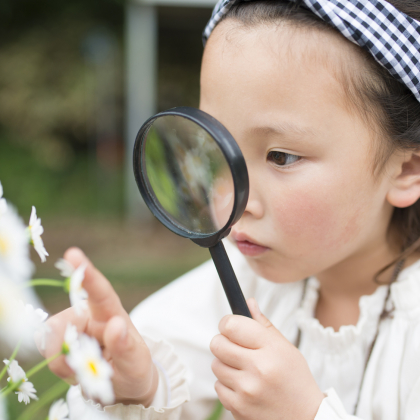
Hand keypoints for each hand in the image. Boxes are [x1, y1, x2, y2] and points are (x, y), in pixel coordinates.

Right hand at [37, 247, 157, 406]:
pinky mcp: (63, 342)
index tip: (73, 255)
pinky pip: (48, 354)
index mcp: (112, 314)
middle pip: (62, 321)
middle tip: (83, 367)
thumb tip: (116, 324)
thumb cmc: (134, 369)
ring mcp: (75, 328)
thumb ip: (125, 346)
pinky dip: (61, 368)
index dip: (85, 273)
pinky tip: (78, 371)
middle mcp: (90, 316)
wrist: (125, 385)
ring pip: (51, 339)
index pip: (99, 292)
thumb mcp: (135, 362)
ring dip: (65, 362)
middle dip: (65, 346)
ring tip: (89, 369)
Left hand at [210, 298, 324, 419]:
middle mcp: (258, 369)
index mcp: (271, 349)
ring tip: (244, 369)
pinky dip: (227, 385)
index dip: (227, 322)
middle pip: (217, 343)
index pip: (232, 325)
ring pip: (216, 365)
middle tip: (235, 347)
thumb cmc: (295, 379)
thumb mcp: (285, 347)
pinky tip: (245, 386)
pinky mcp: (238, 407)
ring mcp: (246, 390)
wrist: (304, 418)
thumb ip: (263, 324)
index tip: (231, 326)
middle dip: (223, 342)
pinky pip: (218, 386)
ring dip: (225, 364)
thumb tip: (248, 302)